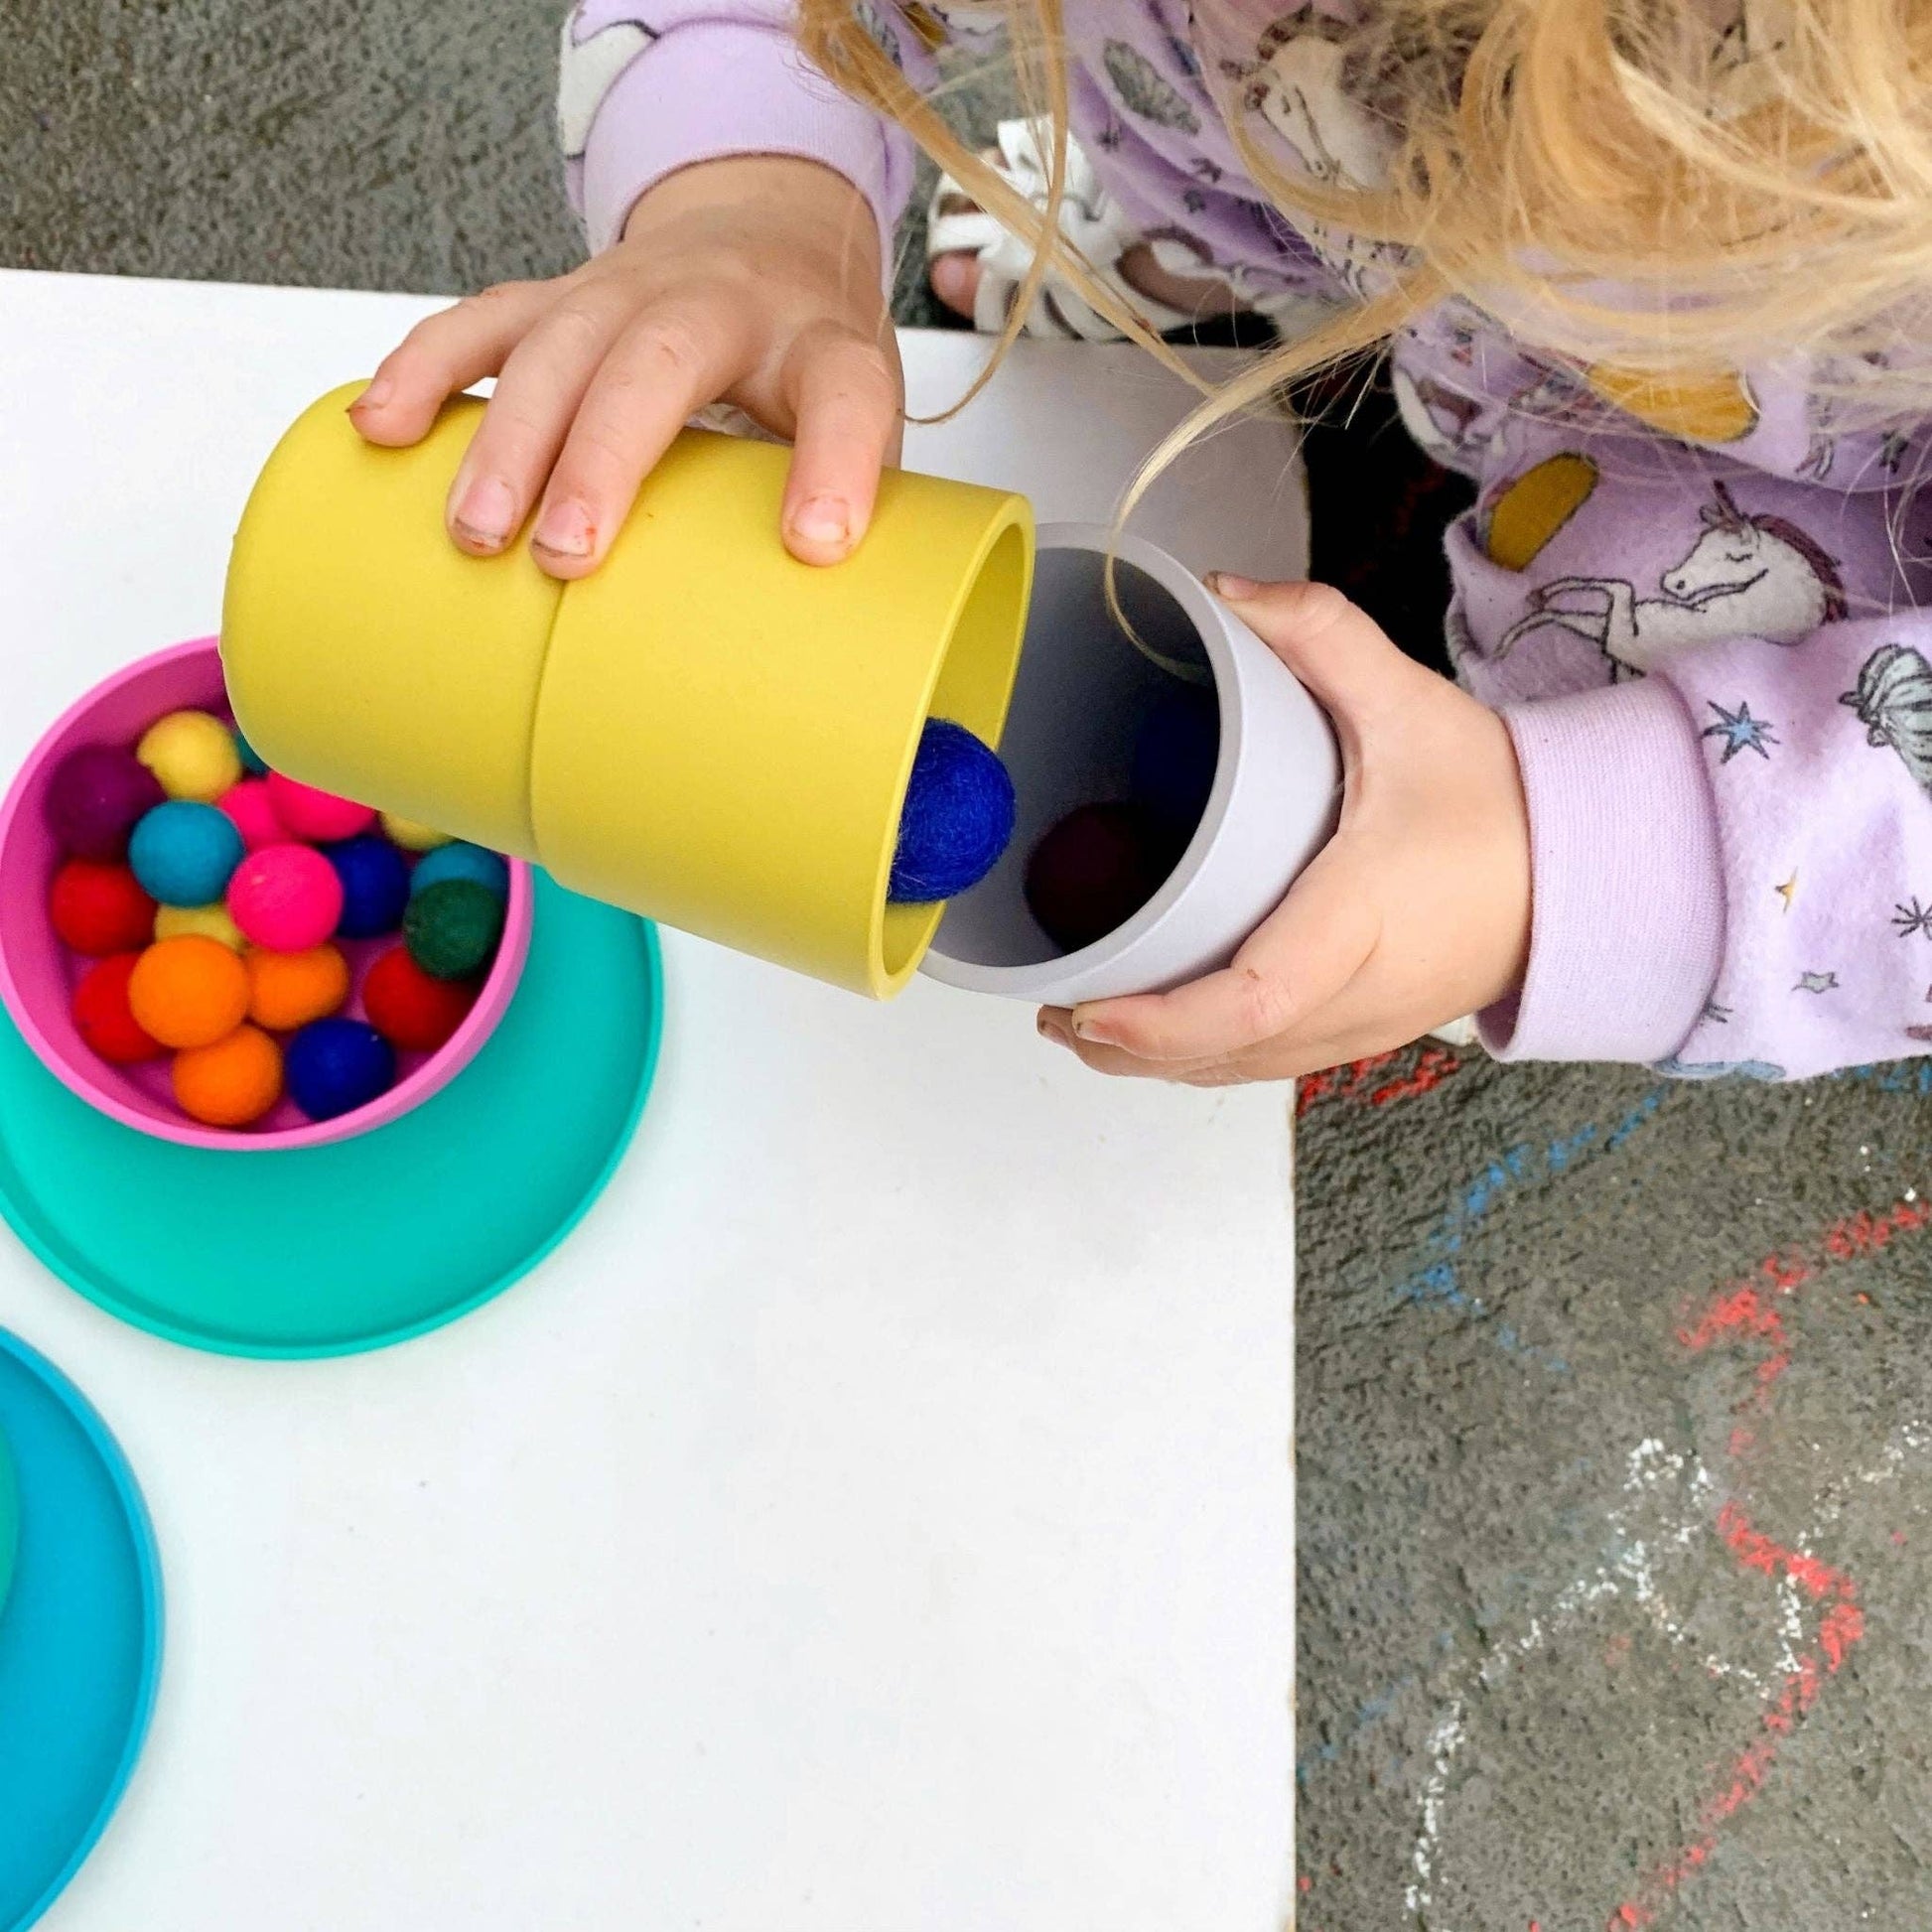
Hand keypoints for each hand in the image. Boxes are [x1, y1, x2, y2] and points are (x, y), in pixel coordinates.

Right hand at [348, 155, 901, 576]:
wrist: (767, 235)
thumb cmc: (809, 361)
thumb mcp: (860, 430)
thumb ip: (856, 519)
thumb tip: (829, 660)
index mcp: (819, 344)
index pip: (842, 390)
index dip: (834, 462)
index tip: (816, 544)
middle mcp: (718, 300)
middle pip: (660, 357)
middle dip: (602, 456)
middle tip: (565, 557)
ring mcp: (628, 289)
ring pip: (557, 343)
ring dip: (508, 438)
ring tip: (474, 533)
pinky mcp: (558, 296)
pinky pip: (482, 322)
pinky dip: (426, 371)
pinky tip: (381, 428)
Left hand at [1038, 579, 1531, 1085]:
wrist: (1591, 868)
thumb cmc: (1505, 798)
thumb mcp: (1411, 700)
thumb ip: (1320, 636)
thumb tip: (1223, 592)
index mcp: (1363, 917)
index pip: (1257, 998)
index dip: (1165, 1022)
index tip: (1091, 1008)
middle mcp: (1360, 992)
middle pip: (1227, 1054)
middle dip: (1129, 1049)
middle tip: (1053, 1007)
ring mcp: (1363, 1026)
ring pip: (1242, 1071)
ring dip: (1157, 1065)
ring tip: (1083, 1025)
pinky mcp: (1364, 1033)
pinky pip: (1270, 1064)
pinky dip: (1205, 1062)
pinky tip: (1158, 1039)